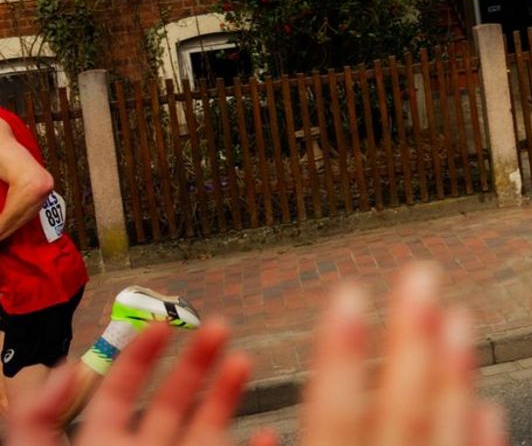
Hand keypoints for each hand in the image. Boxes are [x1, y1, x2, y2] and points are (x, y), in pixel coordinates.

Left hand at [8, 321, 264, 445]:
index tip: (157, 322)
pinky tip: (272, 432)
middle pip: (171, 402)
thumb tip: (64, 370)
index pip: (116, 395)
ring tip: (244, 359)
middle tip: (219, 323)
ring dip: (228, 390)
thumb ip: (37, 422)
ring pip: (210, 426)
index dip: (134, 357)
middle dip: (195, 360)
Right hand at [299, 264, 507, 445]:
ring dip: (455, 376)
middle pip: (404, 412)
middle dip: (413, 339)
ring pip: (448, 437)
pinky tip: (487, 406)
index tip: (348, 293)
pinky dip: (481, 439)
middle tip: (421, 276)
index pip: (333, 417)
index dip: (340, 355)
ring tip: (459, 317)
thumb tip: (266, 431)